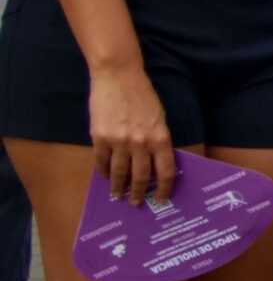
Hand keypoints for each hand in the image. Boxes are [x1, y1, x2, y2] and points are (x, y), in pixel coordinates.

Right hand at [89, 60, 173, 203]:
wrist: (118, 77)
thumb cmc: (142, 96)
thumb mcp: (159, 118)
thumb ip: (157, 140)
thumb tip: (155, 163)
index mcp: (160, 138)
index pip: (166, 171)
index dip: (164, 188)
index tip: (161, 199)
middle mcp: (141, 143)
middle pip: (141, 176)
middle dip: (139, 193)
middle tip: (136, 203)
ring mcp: (119, 141)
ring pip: (119, 172)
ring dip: (118, 187)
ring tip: (118, 195)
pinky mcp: (100, 137)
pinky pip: (101, 161)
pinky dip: (103, 171)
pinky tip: (104, 176)